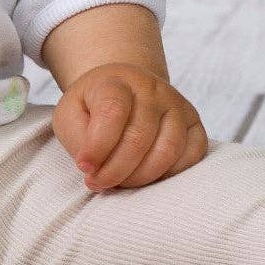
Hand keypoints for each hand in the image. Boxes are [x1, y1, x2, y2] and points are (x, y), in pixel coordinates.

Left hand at [52, 64, 208, 191]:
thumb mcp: (70, 114)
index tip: (84, 167)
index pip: (112, 113)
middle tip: (97, 182)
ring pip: (167, 151)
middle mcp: (152, 89)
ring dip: (140, 177)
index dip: (97, 147)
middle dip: (115, 171)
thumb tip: (93, 165)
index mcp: (117, 81)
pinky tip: (148, 175)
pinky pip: (192, 156)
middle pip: (139, 138)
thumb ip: (77, 136)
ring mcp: (177, 105)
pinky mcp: (194, 124)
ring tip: (120, 181)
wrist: (124, 91)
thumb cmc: (93, 108)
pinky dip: (169, 174)